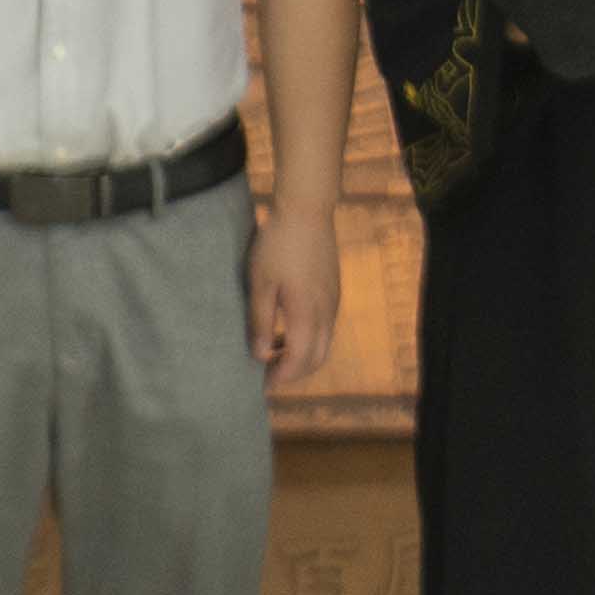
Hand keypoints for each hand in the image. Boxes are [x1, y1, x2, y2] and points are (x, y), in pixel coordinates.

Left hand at [252, 204, 344, 385]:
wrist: (307, 210)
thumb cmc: (278, 244)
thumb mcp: (261, 282)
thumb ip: (261, 321)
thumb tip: (261, 355)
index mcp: (307, 313)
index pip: (300, 360)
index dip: (282, 376)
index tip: (263, 384)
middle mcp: (327, 312)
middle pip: (317, 358)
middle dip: (295, 372)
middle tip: (269, 374)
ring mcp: (333, 301)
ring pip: (324, 343)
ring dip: (303, 355)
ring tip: (275, 352)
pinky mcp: (334, 289)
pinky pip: (326, 326)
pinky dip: (310, 338)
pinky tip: (289, 328)